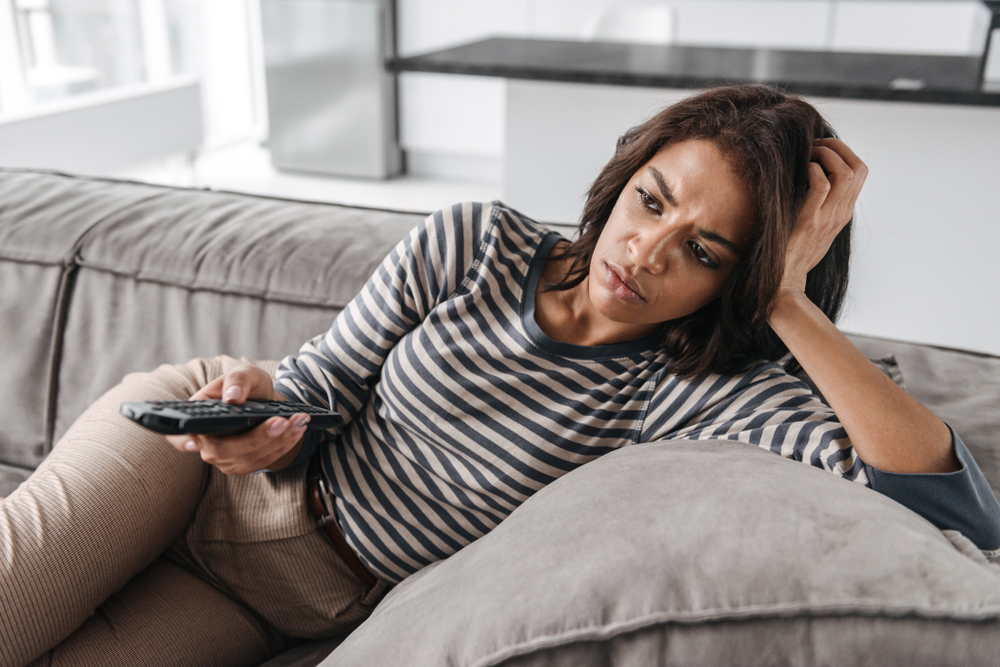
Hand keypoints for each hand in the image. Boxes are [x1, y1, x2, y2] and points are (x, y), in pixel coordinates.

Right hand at [164, 363, 308, 474]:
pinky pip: (264, 461)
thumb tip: (232, 398)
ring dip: (278, 440)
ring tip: (299, 420)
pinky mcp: (244, 464)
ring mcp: (224, 458)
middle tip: (281, 420)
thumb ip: (237, 381)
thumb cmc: (247, 386)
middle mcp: (206, 443)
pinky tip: (299, 429)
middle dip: (256, 437)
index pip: (178, 434)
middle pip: (224, 450)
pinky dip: (284, 445)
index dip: (182, 441)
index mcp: (197, 417)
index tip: (195, 442)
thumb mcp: (244, 374)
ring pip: (249, 458)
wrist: (264, 401)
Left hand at [778, 138, 867, 296]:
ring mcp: (828, 217)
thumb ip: (818, 207)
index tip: (821, 149)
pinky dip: (813, 171)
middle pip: (859, 168)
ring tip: (809, 155)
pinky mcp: (810, 221)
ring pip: (846, 173)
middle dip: (839, 147)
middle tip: (815, 145)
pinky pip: (822, 185)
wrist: (783, 282)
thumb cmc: (792, 254)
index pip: (860, 172)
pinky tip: (801, 172)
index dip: (844, 152)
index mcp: (843, 212)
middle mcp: (840, 213)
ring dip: (827, 155)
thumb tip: (807, 180)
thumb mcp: (814, 227)